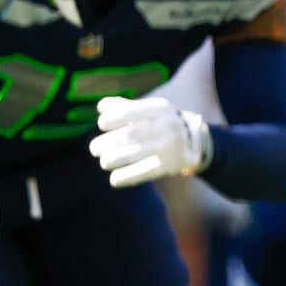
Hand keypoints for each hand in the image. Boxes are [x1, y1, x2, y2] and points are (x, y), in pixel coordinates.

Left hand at [89, 95, 212, 187]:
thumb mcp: (148, 110)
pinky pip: (146, 171)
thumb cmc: (159, 122)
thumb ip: (124, 106)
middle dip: (110, 142)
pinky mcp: (171, 164)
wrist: (192, 140)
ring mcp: (171, 145)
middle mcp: (168, 125)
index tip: (101, 124)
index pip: (134, 111)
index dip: (115, 118)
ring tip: (104, 162)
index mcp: (161, 108)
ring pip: (138, 153)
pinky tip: (114, 179)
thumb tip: (101, 107)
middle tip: (94, 149)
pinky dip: (128, 176)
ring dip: (116, 159)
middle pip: (134, 134)